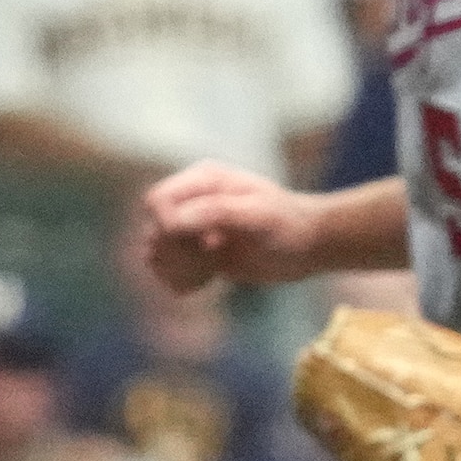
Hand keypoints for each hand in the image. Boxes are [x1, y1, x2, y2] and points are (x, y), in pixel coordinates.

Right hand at [140, 158, 323, 290]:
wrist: (308, 246)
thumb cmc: (289, 225)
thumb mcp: (258, 215)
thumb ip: (215, 212)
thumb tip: (171, 223)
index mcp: (203, 180)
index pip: (157, 201)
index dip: (168, 227)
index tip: (207, 244)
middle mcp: (191, 200)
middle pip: (152, 230)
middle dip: (177, 252)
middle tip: (213, 257)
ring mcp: (190, 228)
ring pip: (154, 254)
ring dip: (179, 269)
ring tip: (211, 269)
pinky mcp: (193, 253)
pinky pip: (165, 271)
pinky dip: (181, 281)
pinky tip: (208, 280)